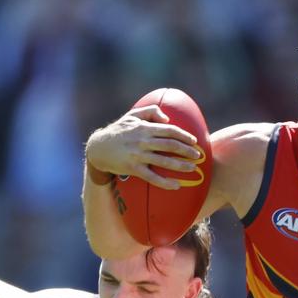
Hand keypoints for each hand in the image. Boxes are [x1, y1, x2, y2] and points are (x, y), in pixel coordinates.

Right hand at [86, 106, 203, 189]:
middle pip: (170, 145)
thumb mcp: (132, 115)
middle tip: (198, 156)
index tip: (194, 140)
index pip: (169, 130)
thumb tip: (167, 119)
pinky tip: (176, 186)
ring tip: (193, 169)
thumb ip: (150, 111)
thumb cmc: (117, 131)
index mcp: (144, 127)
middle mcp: (143, 141)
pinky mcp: (133, 169)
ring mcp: (138, 156)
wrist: (98, 147)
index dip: (184, 135)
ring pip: (164, 161)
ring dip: (181, 166)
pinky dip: (165, 182)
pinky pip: (152, 177)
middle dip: (187, 150)